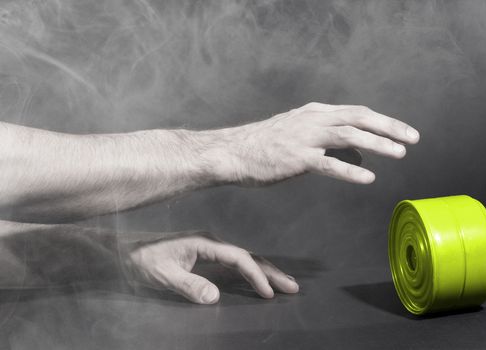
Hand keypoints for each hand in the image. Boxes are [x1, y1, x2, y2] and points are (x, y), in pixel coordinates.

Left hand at [123, 232, 297, 303]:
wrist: (121, 249)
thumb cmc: (139, 259)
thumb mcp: (162, 275)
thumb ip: (188, 285)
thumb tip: (215, 297)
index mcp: (205, 243)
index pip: (239, 259)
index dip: (255, 275)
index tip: (267, 292)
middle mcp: (211, 243)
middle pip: (249, 257)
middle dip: (272, 272)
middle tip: (293, 287)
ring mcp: (209, 249)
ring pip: (244, 260)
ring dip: (265, 272)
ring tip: (284, 284)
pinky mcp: (204, 256)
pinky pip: (234, 265)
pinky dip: (250, 273)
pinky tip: (258, 281)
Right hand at [201, 102, 419, 185]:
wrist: (231, 153)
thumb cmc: (266, 147)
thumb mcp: (303, 137)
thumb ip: (333, 143)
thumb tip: (363, 153)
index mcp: (316, 113)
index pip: (358, 113)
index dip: (385, 121)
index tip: (406, 131)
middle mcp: (314, 120)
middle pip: (359, 118)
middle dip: (389, 127)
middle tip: (413, 138)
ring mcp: (305, 137)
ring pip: (349, 136)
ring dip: (378, 144)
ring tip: (399, 153)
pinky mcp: (296, 158)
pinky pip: (328, 163)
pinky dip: (350, 169)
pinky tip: (368, 177)